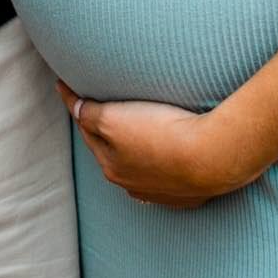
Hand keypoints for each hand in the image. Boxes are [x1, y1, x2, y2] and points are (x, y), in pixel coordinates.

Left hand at [58, 81, 244, 208]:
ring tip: (136, 129)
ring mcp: (162, 192)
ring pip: (140, 165)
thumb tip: (76, 109)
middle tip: (98, 107)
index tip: (64, 85)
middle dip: (103, 130)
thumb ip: (90, 114)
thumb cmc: (162, 133)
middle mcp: (132, 184)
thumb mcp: (114, 120)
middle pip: (112, 150)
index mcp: (111, 166)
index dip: (77, 105)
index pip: (88, 129)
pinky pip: (167, 175)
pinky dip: (161, 162)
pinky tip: (167, 152)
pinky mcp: (188, 193)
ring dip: (134, 149)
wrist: (213, 158)